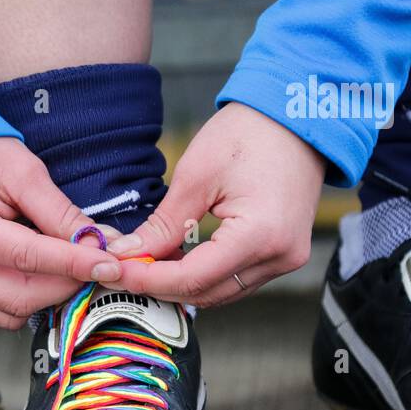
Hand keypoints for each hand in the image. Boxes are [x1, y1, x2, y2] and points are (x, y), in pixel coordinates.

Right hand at [0, 137, 122, 328]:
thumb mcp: (22, 171)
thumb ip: (60, 212)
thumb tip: (104, 244)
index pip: (27, 258)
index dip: (74, 264)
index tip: (111, 266)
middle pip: (20, 296)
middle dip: (66, 285)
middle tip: (97, 267)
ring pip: (10, 312)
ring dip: (48, 297)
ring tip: (69, 268)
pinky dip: (26, 299)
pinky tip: (41, 274)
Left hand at [109, 102, 324, 306]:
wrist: (296, 117)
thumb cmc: (249, 134)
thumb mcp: (196, 175)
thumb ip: (163, 225)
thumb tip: (127, 254)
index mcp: (260, 235)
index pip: (193, 278)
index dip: (148, 280)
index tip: (115, 271)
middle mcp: (280, 257)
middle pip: (206, 292)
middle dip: (158, 286)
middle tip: (118, 271)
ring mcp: (285, 259)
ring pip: (220, 291)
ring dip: (178, 284)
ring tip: (140, 266)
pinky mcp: (282, 254)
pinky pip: (234, 279)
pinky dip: (201, 275)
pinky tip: (171, 261)